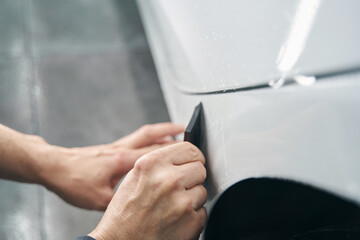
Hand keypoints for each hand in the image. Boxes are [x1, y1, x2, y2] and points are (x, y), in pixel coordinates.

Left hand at [40, 122, 183, 209]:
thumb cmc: (73, 180)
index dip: (174, 153)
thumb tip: (139, 202)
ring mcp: (118, 146)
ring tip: (178, 129)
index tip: (189, 154)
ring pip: (145, 133)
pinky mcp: (112, 148)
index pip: (155, 153)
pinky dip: (150, 136)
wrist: (54, 166)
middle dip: (173, 133)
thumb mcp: (98, 199)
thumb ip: (121, 199)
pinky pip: (137, 138)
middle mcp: (122, 149)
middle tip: (189, 133)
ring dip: (163, 130)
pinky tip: (153, 142)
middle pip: (153, 136)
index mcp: (122, 161)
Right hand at [89, 142, 206, 239]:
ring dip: (192, 198)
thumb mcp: (134, 176)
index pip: (190, 149)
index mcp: (152, 164)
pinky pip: (202, 211)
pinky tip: (175, 219)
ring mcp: (182, 202)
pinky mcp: (192, 221)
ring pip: (202, 190)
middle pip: (200, 169)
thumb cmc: (124, 213)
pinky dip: (192, 216)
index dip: (192, 157)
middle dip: (192, 177)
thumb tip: (180, 155)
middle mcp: (168, 180)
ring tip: (172, 206)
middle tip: (177, 188)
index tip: (191, 162)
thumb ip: (159, 162)